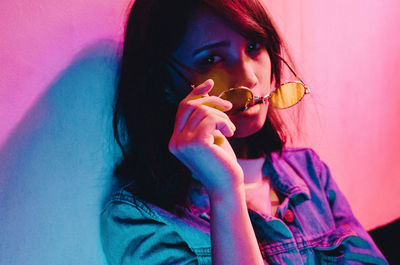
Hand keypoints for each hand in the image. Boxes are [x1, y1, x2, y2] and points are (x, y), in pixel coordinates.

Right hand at [168, 79, 243, 195]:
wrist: (227, 185)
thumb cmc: (221, 161)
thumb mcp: (210, 136)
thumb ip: (204, 118)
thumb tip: (206, 90)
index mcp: (175, 140)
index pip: (181, 109)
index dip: (194, 94)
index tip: (209, 84)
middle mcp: (174, 141)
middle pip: (188, 106)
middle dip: (210, 100)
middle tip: (228, 106)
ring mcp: (182, 142)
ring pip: (202, 111)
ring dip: (221, 116)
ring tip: (230, 129)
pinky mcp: (195, 143)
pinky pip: (210, 118)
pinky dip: (224, 122)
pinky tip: (230, 133)